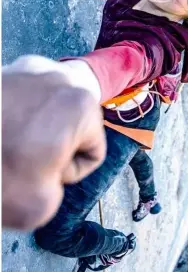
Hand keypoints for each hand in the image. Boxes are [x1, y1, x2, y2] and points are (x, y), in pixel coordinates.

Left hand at [2, 59, 105, 230]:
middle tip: (29, 160)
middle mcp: (58, 76)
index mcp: (80, 103)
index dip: (71, 172)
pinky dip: (18, 114)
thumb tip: (45, 162)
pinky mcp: (4, 69)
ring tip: (11, 144)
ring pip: (49, 107)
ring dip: (37, 127)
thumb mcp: (42, 204)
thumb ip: (59, 183)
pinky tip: (2, 130)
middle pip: (73, 122)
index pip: (94, 148)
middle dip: (55, 144)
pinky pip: (26, 96)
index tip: (44, 174)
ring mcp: (28, 67)